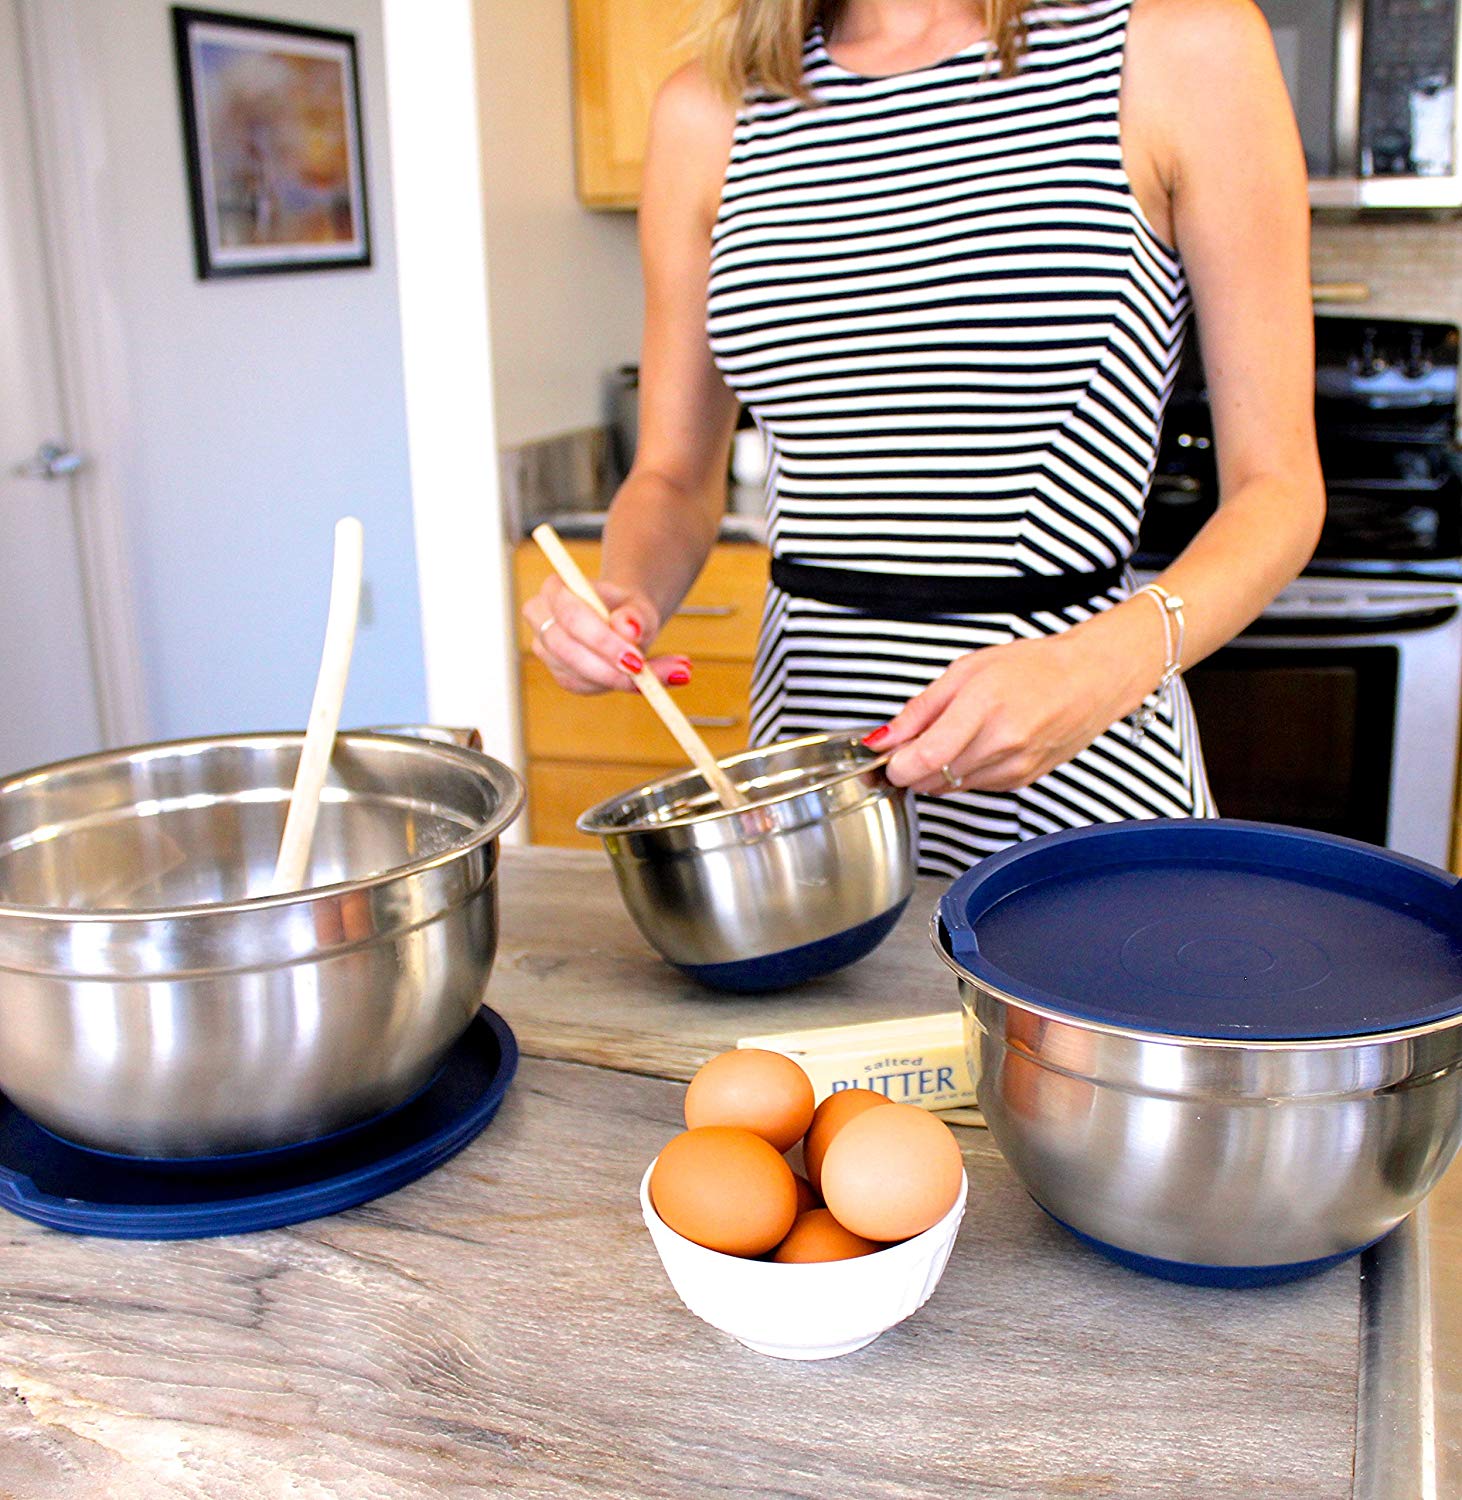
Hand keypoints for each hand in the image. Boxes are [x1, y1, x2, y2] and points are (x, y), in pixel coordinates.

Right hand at [523, 575, 691, 693]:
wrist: (624, 620)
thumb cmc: (628, 609)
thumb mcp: (639, 606)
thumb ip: (634, 615)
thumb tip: (628, 629)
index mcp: (555, 590)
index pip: (571, 617)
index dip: (602, 641)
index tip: (636, 659)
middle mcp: (541, 619)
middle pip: (565, 648)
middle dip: (607, 667)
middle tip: (646, 675)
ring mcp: (546, 650)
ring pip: (575, 674)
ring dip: (619, 680)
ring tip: (669, 674)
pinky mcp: (560, 673)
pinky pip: (585, 687)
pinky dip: (618, 687)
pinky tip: (648, 681)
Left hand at [872, 624, 1159, 794]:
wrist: (1091, 679)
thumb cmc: (1034, 667)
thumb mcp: (967, 670)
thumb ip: (921, 709)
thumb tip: (884, 738)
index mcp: (984, 707)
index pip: (926, 757)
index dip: (897, 765)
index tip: (887, 757)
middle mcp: (1003, 743)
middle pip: (933, 778)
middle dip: (913, 766)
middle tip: (916, 740)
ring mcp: (1015, 767)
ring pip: (951, 787)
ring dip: (937, 770)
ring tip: (954, 734)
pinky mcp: (1022, 781)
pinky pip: (974, 787)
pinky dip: (963, 772)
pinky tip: (977, 745)